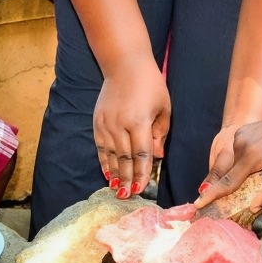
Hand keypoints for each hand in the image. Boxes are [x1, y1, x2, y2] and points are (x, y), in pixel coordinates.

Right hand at [94, 60, 170, 199]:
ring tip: (117, 190)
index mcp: (138, 121)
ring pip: (110, 155)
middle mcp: (119, 124)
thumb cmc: (151, 85)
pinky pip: (100, 146)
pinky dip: (104, 161)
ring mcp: (106, 123)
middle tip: (127, 196)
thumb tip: (157, 156)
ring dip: (114, 174)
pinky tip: (107, 173)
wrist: (124, 65)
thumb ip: (160, 133)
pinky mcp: (97, 121)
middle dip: (126, 179)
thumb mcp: (164, 107)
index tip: (141, 189)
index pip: (141, 154)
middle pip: (124, 158)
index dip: (141, 173)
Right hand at [194, 105, 261, 212]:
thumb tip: (253, 209)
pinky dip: (242, 162)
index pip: (228, 182)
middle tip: (240, 195)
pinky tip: (260, 162)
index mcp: (252, 155)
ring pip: (233, 164)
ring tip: (260, 173)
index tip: (198, 205)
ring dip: (239, 174)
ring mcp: (240, 135)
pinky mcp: (242, 130)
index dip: (213, 196)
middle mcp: (241, 143)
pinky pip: (237, 153)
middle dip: (230, 187)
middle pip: (229, 174)